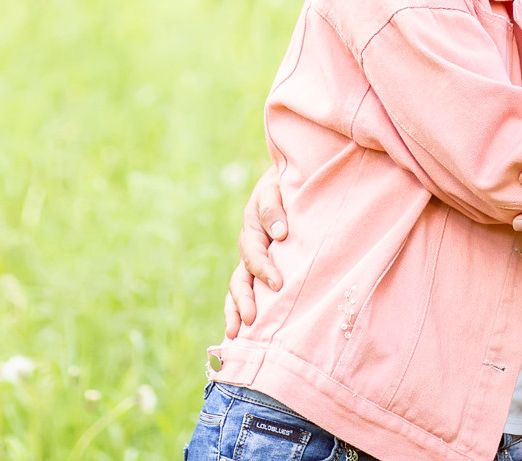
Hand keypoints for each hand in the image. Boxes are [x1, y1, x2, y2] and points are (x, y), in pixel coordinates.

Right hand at [223, 167, 285, 337]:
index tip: (278, 284)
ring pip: (238, 291)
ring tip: (235, 335)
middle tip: (250, 319)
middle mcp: (248, 251)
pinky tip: (243, 337)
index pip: (254, 255)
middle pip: (240, 280)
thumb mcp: (276, 189)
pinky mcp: (260, 275)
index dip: (264, 270)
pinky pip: (248, 295)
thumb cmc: (284, 187)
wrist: (287, 185)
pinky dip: (241, 313)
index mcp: (252, 231)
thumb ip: (274, 208)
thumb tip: (280, 233)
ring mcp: (252, 265)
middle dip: (243, 301)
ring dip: (236, 312)